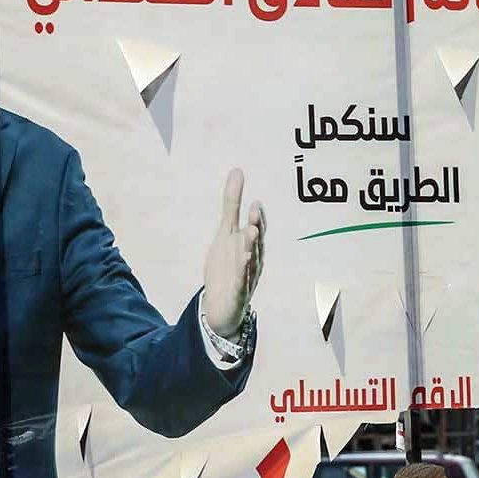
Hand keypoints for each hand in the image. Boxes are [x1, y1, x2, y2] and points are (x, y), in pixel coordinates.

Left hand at [201, 169, 265, 338]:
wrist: (223, 307)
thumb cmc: (228, 266)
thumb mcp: (225, 232)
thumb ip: (232, 204)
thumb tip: (237, 170)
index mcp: (249, 244)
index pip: (254, 227)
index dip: (255, 217)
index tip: (254, 203)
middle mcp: (251, 259)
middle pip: (255, 242)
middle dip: (255, 227)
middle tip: (253, 212)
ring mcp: (246, 277)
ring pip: (250, 261)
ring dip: (250, 247)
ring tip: (249, 233)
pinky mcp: (238, 293)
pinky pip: (241, 283)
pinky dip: (243, 274)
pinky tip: (243, 262)